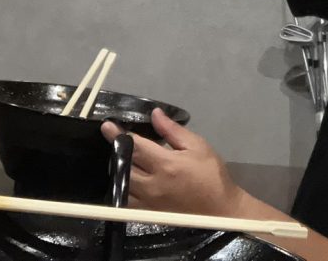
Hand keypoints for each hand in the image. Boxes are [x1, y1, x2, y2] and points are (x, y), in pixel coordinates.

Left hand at [100, 108, 244, 215]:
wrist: (219, 208)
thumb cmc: (211, 174)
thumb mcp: (197, 146)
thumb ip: (173, 131)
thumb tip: (155, 115)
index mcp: (165, 164)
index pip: (134, 146)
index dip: (118, 135)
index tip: (107, 126)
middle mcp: (151, 184)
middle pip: (123, 165)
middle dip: (116, 151)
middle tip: (114, 140)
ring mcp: (147, 201)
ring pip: (120, 184)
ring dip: (117, 170)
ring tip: (120, 158)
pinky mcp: (147, 213)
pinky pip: (125, 201)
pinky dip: (122, 188)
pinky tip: (127, 179)